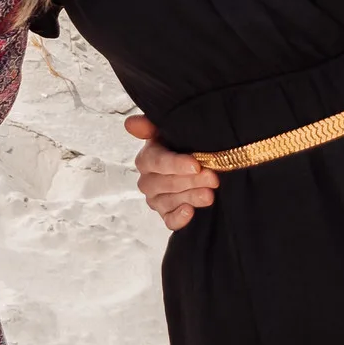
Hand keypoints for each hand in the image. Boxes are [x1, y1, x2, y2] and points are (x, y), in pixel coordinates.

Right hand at [126, 114, 216, 230]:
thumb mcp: (170, 130)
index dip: (176, 164)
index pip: (157, 161)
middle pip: (166, 183)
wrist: (200, 163)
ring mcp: (156, 199)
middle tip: (212, 177)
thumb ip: (150, 125)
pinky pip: (169, 220)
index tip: (196, 165)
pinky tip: (190, 212)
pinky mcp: (166, 214)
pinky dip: (179, 219)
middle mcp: (148, 180)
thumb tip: (130, 123)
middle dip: (191, 181)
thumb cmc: (184, 144)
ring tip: (210, 195)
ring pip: (170, 202)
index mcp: (147, 157)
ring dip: (190, 198)